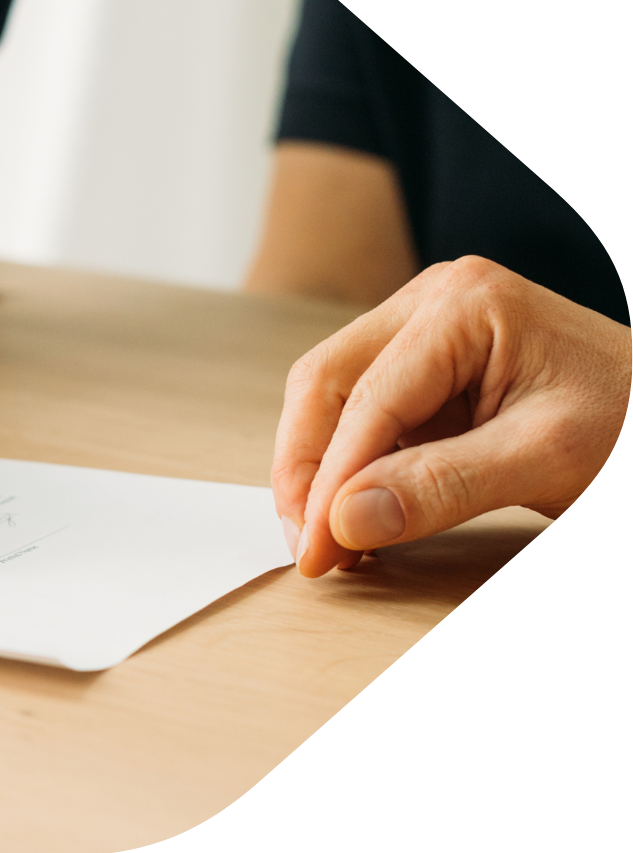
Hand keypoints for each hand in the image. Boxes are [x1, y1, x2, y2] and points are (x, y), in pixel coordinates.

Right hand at [272, 256, 632, 577]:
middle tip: (309, 545)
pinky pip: (365, 415)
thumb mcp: (545, 460)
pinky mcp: (426, 367)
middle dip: (307, 470)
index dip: (331, 481)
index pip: (369, 400)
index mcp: (462, 304)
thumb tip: (345, 520)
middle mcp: (430, 302)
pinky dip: (353, 468)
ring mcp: (424, 330)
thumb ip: (441, 487)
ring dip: (323, 472)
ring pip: (334, 400)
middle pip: (327, 385)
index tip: (319, 550)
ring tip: (332, 539)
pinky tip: (359, 514)